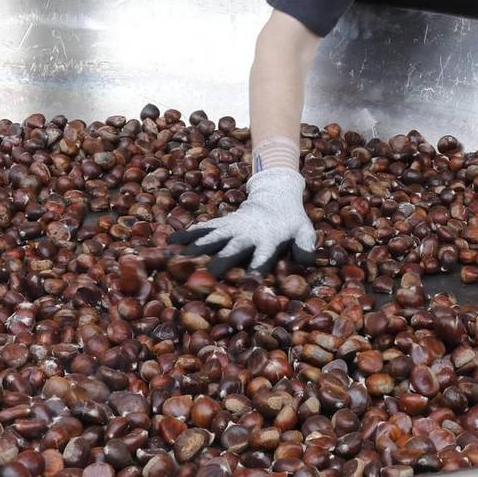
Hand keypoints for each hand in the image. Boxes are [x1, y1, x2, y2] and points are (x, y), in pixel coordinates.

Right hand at [170, 168, 315, 276]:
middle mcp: (248, 233)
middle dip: (219, 262)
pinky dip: (186, 235)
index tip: (248, 281)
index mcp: (269, 239)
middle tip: (203, 277)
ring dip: (195, 249)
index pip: (264, 255)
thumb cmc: (290, 222)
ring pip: (212, 238)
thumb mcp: (304, 231)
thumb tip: (308, 261)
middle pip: (232, 248)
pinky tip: (169, 243)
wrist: (275, 195)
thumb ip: (305, 245)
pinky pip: (202, 229)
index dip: (257, 267)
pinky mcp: (222, 223)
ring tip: (176, 259)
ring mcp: (232, 227)